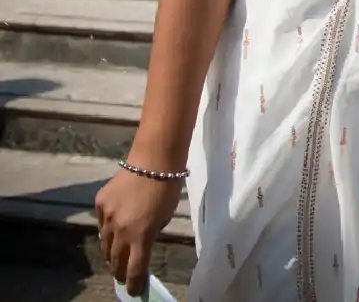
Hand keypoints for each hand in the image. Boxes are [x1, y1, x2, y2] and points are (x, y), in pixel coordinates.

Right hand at [95, 168, 182, 297]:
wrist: (153, 160)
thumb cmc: (167, 188)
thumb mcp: (165, 216)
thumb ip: (152, 232)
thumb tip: (143, 242)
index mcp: (141, 235)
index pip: (135, 268)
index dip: (135, 283)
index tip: (135, 291)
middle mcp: (121, 230)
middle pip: (116, 259)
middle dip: (120, 271)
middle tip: (123, 277)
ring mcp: (107, 217)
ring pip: (105, 243)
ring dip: (111, 253)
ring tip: (114, 259)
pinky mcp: (100, 203)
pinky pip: (102, 223)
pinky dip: (107, 229)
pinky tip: (112, 230)